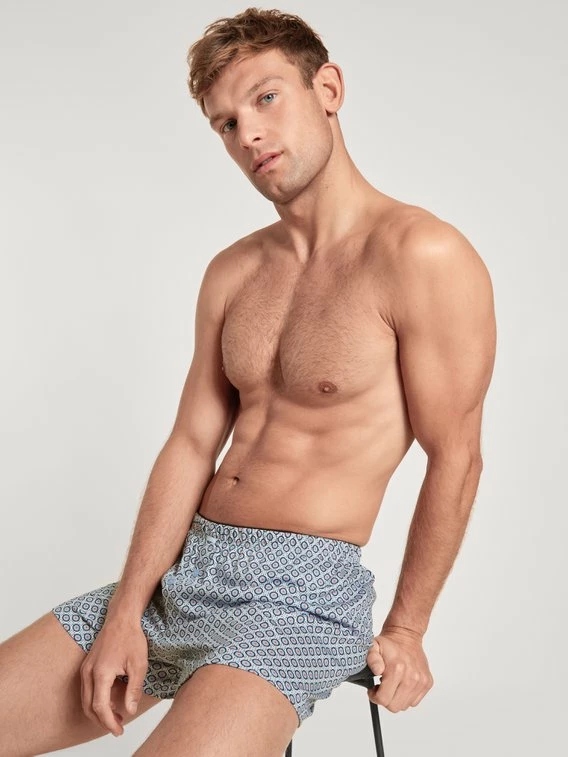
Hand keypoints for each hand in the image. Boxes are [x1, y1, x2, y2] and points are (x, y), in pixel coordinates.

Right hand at [79, 617, 148, 736]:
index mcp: (101, 673)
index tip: (119, 730)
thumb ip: (133, 689)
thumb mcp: (139, 664)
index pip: (100, 707)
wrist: (121, 618)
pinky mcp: (86, 666)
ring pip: (86, 700)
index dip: (109, 722)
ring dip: (98, 712)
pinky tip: (112, 700)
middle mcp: (88, 673)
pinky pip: (87, 690)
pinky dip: (96, 700)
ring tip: (117, 717)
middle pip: (89, 707)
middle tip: (118, 728)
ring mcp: (85, 669)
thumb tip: (129, 711)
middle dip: (103, 721)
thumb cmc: (131, 638)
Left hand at [366, 627, 433, 711]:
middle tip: (382, 687)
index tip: (373, 689)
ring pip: (405, 706)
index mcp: (397, 669)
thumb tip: (377, 670)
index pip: (384, 699)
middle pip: (394, 706)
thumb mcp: (373, 647)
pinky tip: (401, 684)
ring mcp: (421, 681)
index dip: (375, 697)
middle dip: (385, 699)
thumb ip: (372, 659)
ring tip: (392, 684)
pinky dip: (407, 696)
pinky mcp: (427, 683)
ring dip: (396, 698)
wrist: (406, 635)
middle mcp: (411, 677)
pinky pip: (414, 701)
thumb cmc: (389, 643)